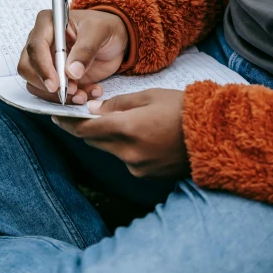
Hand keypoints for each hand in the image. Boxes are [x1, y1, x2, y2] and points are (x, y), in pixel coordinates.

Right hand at [18, 9, 127, 105]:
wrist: (114, 40)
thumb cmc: (104, 28)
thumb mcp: (100, 32)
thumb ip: (85, 50)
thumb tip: (71, 72)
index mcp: (48, 23)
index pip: (35, 47)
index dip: (42, 67)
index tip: (55, 85)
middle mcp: (40, 41)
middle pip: (27, 68)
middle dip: (47, 85)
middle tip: (72, 90)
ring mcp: (45, 60)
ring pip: (36, 84)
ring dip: (58, 95)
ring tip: (83, 94)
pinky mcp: (53, 76)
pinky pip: (49, 93)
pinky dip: (67, 98)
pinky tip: (86, 93)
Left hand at [53, 89, 189, 177]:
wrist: (215, 135)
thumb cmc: (182, 109)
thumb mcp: (148, 96)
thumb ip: (118, 104)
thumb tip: (95, 110)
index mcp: (127, 129)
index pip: (86, 129)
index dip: (68, 123)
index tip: (57, 116)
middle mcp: (128, 153)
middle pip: (94, 141)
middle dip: (87, 128)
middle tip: (84, 114)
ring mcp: (137, 167)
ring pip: (110, 150)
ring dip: (107, 137)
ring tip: (118, 121)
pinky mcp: (147, 175)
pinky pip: (126, 159)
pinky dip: (125, 147)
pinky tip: (140, 135)